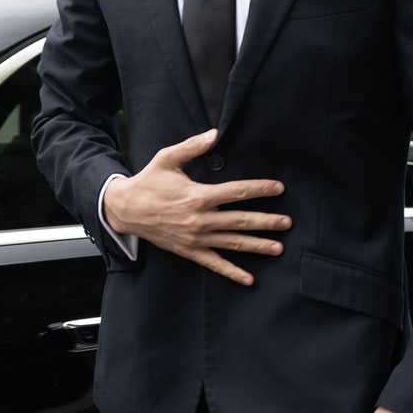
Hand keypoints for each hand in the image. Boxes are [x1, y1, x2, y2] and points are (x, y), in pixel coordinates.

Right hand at [103, 129, 288, 285]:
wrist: (126, 209)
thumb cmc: (148, 182)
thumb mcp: (168, 158)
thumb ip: (193, 146)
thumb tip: (214, 133)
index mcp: (198, 196)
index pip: (237, 192)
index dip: (260, 189)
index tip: (279, 188)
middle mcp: (200, 220)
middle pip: (241, 221)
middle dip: (267, 222)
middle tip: (287, 223)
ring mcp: (196, 238)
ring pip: (233, 243)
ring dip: (257, 246)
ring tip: (278, 248)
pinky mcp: (189, 251)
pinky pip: (214, 264)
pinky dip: (232, 273)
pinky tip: (249, 279)